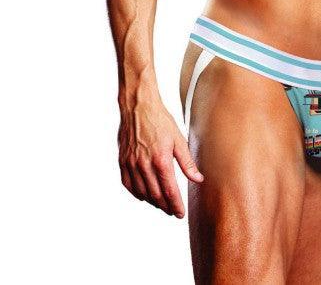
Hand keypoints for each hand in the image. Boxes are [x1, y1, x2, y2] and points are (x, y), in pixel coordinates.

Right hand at [118, 97, 203, 217]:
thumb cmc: (159, 120)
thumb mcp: (178, 140)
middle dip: (165, 206)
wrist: (138, 107)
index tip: (180, 213)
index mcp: (161, 160)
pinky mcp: (123, 161)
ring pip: (142, 193)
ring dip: (152, 202)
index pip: (170, 191)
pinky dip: (137, 193)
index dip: (176, 205)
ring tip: (161, 205)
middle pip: (156, 195)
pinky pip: (128, 184)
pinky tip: (144, 195)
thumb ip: (187, 162)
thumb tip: (197, 179)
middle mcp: (144, 165)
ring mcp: (131, 164)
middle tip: (172, 211)